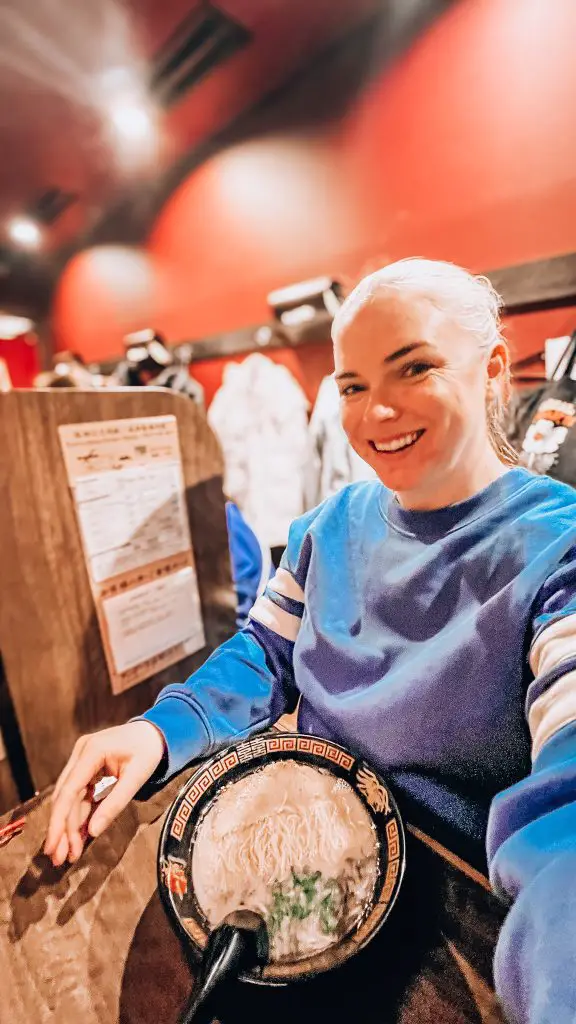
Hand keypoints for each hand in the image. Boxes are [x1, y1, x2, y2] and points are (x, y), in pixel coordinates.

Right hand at [44, 721, 164, 866]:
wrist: (154, 732)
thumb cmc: (149, 751)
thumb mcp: (137, 777)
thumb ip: (115, 803)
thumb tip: (94, 832)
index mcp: (92, 751)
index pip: (69, 790)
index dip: (59, 820)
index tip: (54, 845)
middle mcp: (80, 753)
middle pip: (64, 796)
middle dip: (61, 829)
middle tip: (58, 858)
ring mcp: (81, 759)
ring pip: (69, 798)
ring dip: (68, 825)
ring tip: (68, 854)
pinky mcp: (85, 767)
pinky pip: (78, 794)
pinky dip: (78, 815)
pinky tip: (77, 837)